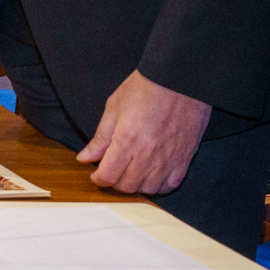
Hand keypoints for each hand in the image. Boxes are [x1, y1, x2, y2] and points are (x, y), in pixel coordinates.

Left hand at [77, 71, 211, 194]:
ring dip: (136, 185)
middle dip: (115, 182)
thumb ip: (100, 138)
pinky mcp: (185, 158)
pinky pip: (171, 185)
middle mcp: (147, 154)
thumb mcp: (113, 108)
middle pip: (127, 186)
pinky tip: (152, 175)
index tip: (96, 175)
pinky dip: (159, 185)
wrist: (180, 80)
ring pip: (148, 189)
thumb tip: (85, 158)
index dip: (98, 179)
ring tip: (131, 173)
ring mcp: (168, 159)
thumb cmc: (145, 89)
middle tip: (112, 171)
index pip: (108, 176)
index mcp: (126, 141)